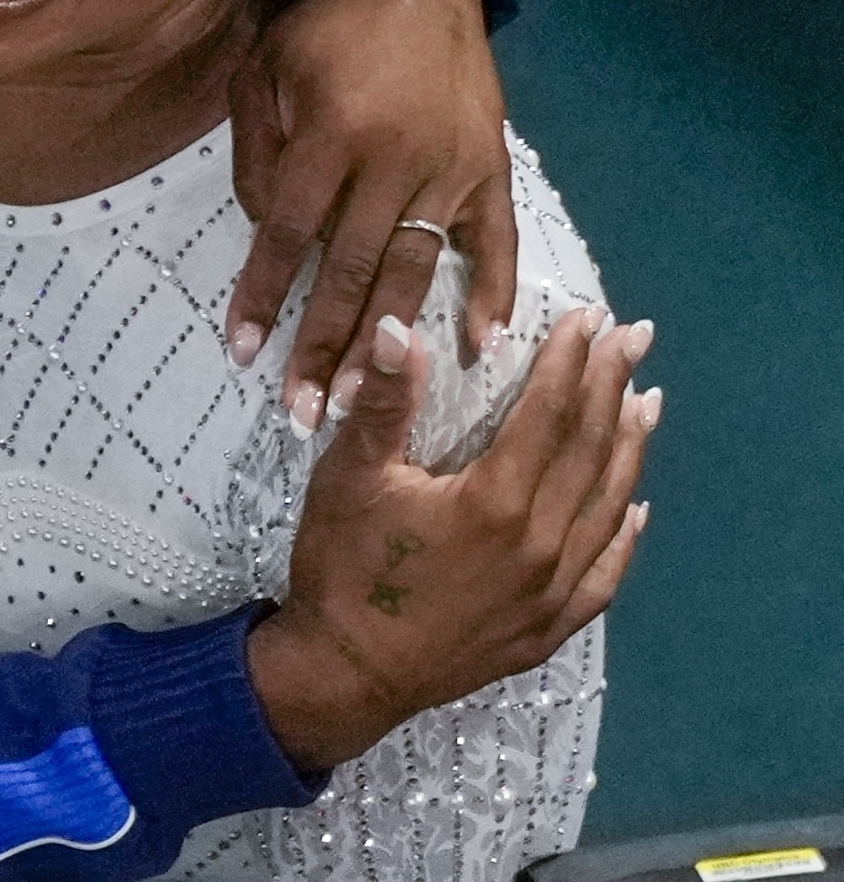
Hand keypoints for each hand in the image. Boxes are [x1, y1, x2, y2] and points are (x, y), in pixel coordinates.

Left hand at [229, 0, 515, 423]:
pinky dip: (493, 295)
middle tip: (302, 411)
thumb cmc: (324, 27)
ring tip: (360, 398)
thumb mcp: (262, 70)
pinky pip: (495, 242)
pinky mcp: (493, 168)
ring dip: (387, 340)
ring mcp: (451, 166)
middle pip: (352, 269)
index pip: (288, 232)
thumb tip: (267, 233)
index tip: (244, 349)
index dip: (264, 293)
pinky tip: (481, 348)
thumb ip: (257, 154)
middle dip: (324, 345)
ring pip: (415, 269)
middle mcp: (395, 157)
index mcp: (332, 132)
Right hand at [246, 306, 658, 771]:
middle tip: (636, 337)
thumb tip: (401, 328)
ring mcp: (551, 591)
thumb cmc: (344, 568)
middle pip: (589, 451)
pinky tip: (636, 506)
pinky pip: (604, 573)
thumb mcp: (349, 478)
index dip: (571, 361)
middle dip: (613, 387)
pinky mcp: (548, 627)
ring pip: (606, 506)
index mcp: (495, 502)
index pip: (549, 414)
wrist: (346, 673)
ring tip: (648, 402)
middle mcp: (540, 544)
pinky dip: (624, 533)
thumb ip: (385, 404)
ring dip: (630, 449)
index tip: (592, 317)